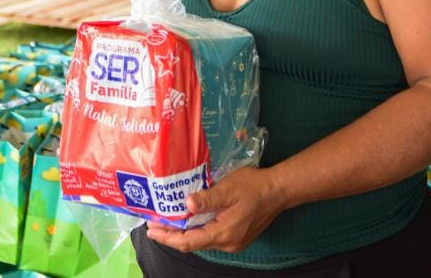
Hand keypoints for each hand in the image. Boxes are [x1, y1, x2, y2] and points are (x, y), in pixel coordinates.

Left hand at [145, 166, 285, 252]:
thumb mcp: (228, 188)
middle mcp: (227, 243)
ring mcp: (233, 242)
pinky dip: (197, 230)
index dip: (168, 237)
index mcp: (223, 233)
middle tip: (154, 225)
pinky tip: (189, 220)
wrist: (278, 190)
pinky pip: (211, 237)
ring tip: (168, 222)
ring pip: (202, 241)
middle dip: (172, 235)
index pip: (189, 242)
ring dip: (184, 233)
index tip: (152, 229)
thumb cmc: (254, 186)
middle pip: (193, 244)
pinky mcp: (237, 237)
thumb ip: (208, 198)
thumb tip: (187, 204)